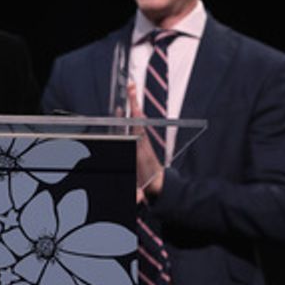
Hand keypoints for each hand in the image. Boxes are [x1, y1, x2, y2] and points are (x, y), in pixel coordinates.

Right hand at [128, 81, 164, 201]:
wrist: (159, 185)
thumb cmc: (148, 184)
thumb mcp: (142, 188)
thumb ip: (138, 194)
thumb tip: (137, 199)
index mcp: (142, 150)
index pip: (138, 130)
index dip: (134, 118)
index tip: (133, 106)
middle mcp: (142, 142)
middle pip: (137, 118)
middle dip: (133, 102)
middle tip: (130, 85)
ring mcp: (141, 140)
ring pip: (135, 119)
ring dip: (132, 105)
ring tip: (128, 91)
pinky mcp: (139, 141)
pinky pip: (134, 124)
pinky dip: (130, 114)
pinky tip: (125, 109)